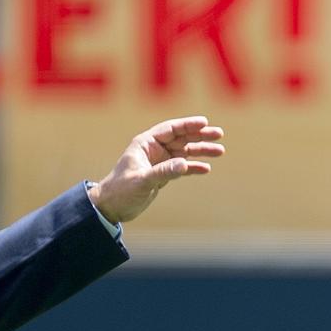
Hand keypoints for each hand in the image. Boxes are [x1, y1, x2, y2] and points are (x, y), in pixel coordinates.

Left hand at [87, 116, 225, 224]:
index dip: (188, 125)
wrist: (111, 207)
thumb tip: (185, 164)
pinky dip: (194, 167)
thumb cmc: (120, 190)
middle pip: (181, 138)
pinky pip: (181, 168)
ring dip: (201, 151)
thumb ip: (163, 172)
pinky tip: (206, 168)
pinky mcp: (162, 175)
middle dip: (200, 136)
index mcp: (145, 144)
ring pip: (184, 152)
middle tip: (219, 134)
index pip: (170, 129)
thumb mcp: (141, 181)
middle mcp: (154, 150)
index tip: (204, 122)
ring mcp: (159, 162)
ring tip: (220, 151)